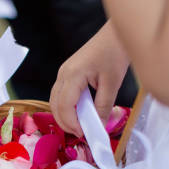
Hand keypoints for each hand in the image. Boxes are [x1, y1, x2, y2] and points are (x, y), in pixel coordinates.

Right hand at [50, 21, 129, 136]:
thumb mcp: (112, 83)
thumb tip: (99, 126)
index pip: (64, 106)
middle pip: (54, 105)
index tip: (84, 133)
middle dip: (65, 122)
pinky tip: (80, 113)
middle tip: (82, 133)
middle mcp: (63, 74)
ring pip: (55, 100)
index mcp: (73, 75)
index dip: (71, 123)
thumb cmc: (114, 54)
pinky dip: (67, 107)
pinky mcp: (68, 73)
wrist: (114, 35)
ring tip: (81, 125)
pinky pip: (61, 94)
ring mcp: (63, 72)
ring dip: (64, 115)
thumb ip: (103, 106)